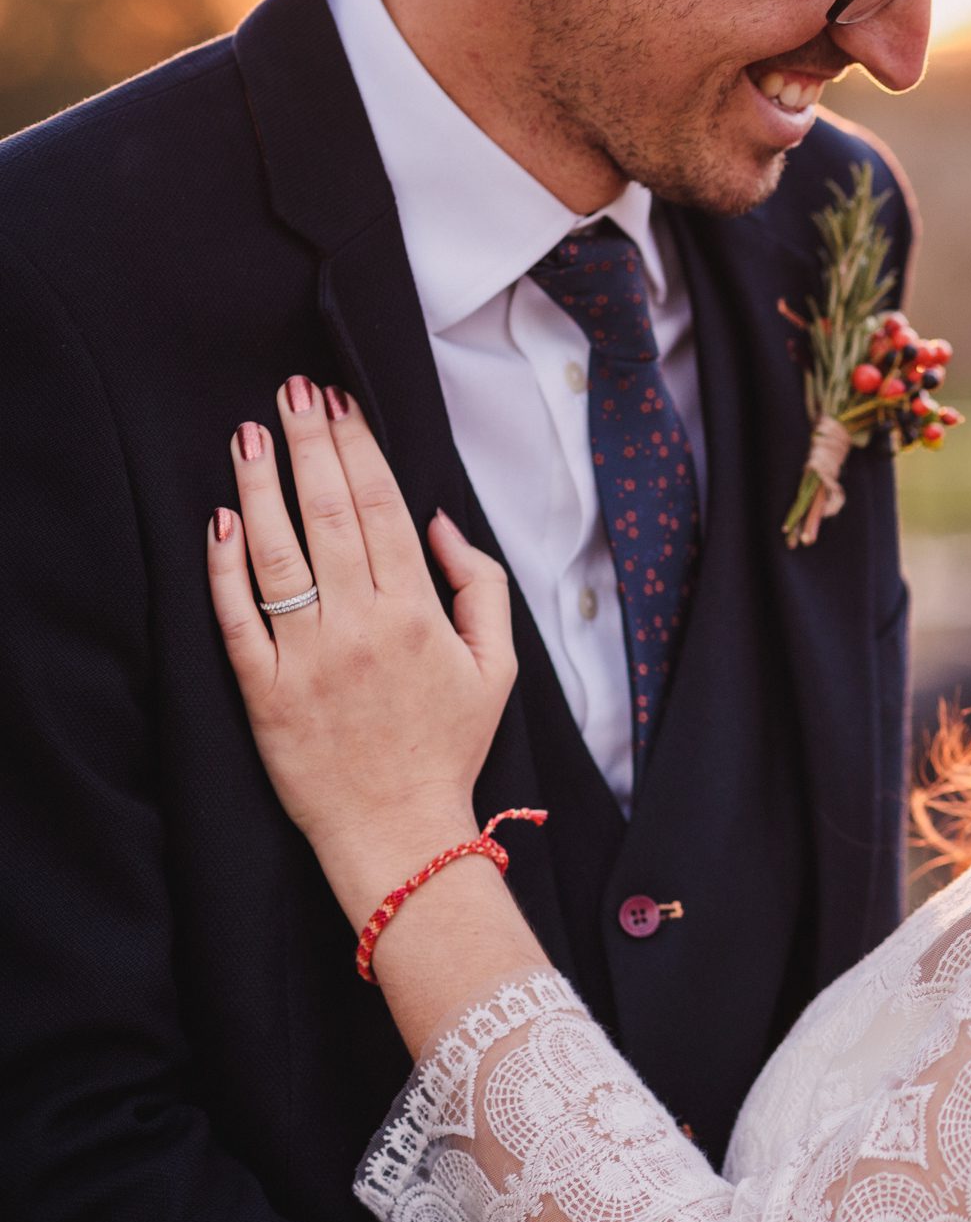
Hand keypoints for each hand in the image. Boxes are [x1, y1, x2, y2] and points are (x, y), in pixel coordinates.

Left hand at [207, 377, 516, 921]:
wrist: (399, 831)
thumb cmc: (448, 746)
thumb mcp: (499, 666)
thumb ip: (481, 587)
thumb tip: (439, 524)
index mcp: (419, 614)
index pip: (383, 507)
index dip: (359, 447)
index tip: (342, 403)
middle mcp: (361, 625)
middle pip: (330, 512)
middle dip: (311, 443)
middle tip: (293, 391)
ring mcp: (308, 656)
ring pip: (276, 551)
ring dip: (260, 486)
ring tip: (249, 435)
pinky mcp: (264, 689)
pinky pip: (236, 616)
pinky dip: (225, 566)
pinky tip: (220, 520)